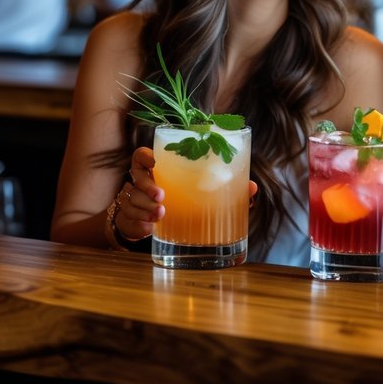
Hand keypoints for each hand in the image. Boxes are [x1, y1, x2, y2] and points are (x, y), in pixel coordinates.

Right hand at [113, 147, 258, 240]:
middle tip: (162, 196)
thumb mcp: (200, 191)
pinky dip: (141, 223)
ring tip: (160, 215)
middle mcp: (142, 182)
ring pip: (133, 199)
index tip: (155, 161)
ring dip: (146, 207)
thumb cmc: (182, 201)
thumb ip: (225, 186)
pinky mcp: (130, 219)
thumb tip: (252, 187)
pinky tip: (150, 227)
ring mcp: (133, 200)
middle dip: (148, 186)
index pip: (141, 156)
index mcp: (158, 169)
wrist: (155, 224)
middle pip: (137, 178)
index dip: (145, 156)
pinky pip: (131, 219)